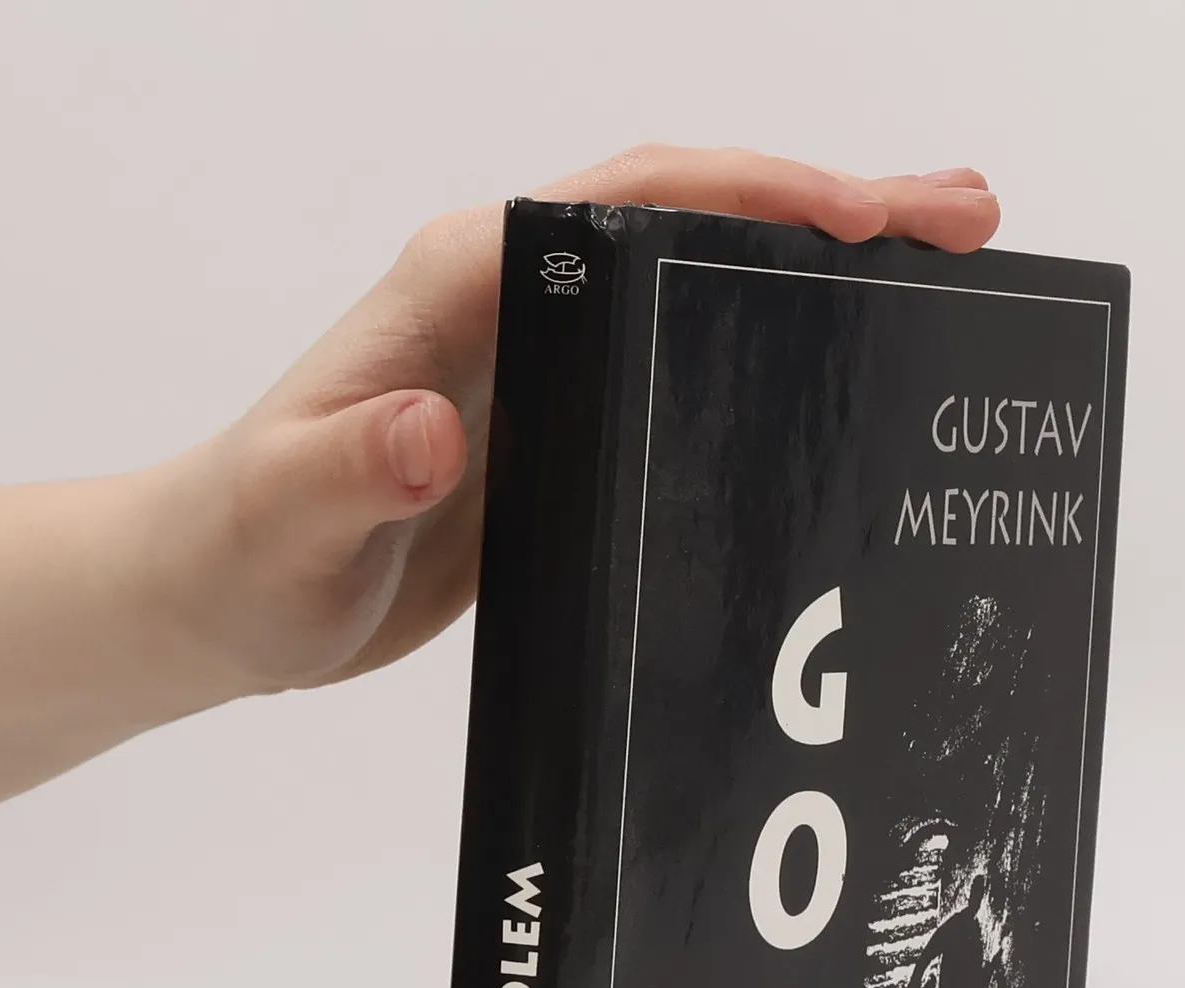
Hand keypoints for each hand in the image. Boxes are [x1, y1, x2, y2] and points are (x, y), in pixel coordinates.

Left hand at [154, 145, 999, 696]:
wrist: (219, 595)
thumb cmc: (245, 550)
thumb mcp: (291, 518)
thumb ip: (357, 468)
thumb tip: (434, 430)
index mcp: (463, 282)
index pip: (632, 197)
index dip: (755, 195)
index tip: (862, 218)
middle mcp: (515, 296)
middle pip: (697, 214)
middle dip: (834, 207)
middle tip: (965, 220)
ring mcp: (545, 356)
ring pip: (704, 280)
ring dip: (822, 269)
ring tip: (943, 272)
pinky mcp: (561, 423)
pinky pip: (684, 362)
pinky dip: (771, 351)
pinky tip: (836, 378)